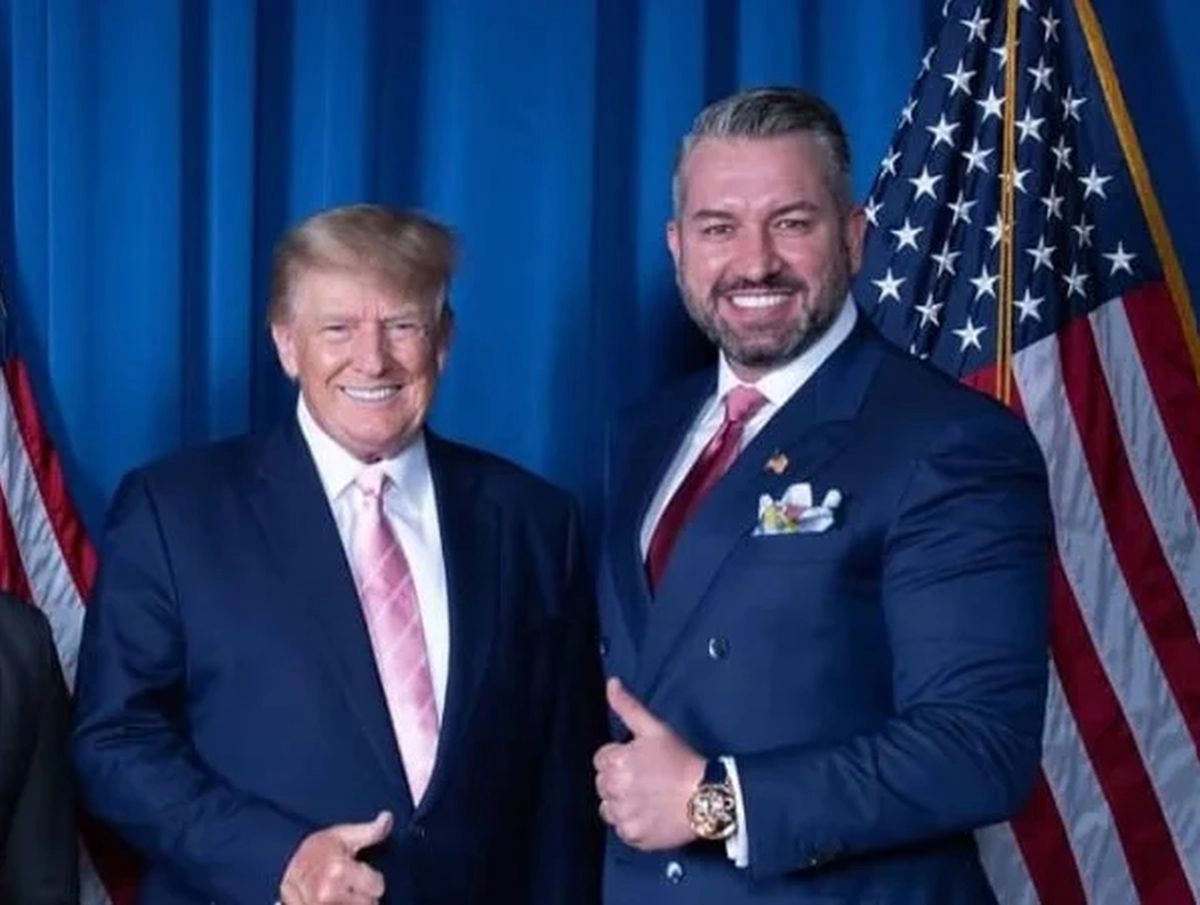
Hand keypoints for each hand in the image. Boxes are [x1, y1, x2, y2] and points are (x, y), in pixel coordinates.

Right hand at [279, 810, 391, 904]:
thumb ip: (370, 831)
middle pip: (369, 904)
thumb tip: (388, 818)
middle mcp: (328, 894)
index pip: (378, 887)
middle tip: (351, 884)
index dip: (373, 879)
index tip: (361, 872)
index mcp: (339, 871)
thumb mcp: (343, 835)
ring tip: (342, 893)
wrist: (283, 863)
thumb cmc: (318, 849)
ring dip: (353, 904)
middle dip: (365, 896)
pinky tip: (334, 900)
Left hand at [593, 678, 704, 850]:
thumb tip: (611, 684)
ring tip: (647, 796)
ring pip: (608, 808)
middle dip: (618, 779)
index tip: (640, 761)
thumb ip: (628, 706)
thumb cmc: (681, 760)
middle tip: (646, 778)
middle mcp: (614, 791)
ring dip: (621, 802)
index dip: (620, 758)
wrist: (706, 796)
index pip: (601, 760)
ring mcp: (623, 815)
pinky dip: (632, 823)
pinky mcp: (633, 836)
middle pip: (602, 784)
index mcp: (615, 763)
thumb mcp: (655, 728)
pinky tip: (650, 813)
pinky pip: (621, 829)